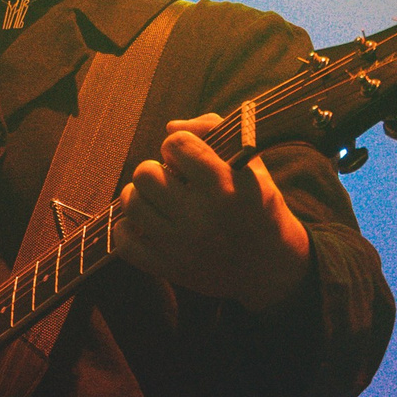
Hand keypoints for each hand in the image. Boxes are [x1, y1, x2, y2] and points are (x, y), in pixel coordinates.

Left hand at [113, 115, 311, 311]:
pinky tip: (145, 224)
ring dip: (137, 195)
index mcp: (225, 187)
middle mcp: (201, 217)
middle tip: (168, 180)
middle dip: (154, 170)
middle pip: (145, 174)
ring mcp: (182, 246)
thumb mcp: (251, 164)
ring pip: (131, 204)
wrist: (271, 267)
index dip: (178, 145)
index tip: (188, 158)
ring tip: (154, 199)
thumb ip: (213, 131)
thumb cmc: (259, 206)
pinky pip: (125, 243)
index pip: (176, 144)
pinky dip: (128, 229)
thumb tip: (169, 127)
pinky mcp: (169, 269)